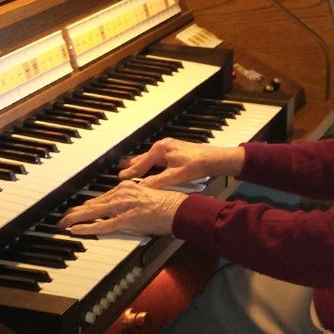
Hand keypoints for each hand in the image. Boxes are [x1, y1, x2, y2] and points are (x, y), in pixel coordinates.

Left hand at [58, 181, 186, 236]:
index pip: (102, 197)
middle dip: (75, 211)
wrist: (178, 209)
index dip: (87, 205)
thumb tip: (127, 210)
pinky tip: (75, 230)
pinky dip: (86, 228)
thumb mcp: (147, 196)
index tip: (77, 209)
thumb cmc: (168, 204)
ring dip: (74, 219)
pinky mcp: (125, 220)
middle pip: (93, 203)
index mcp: (127, 187)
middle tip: (62, 217)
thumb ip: (133, 201)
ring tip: (62, 223)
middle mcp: (121, 194)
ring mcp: (122, 207)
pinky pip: (101, 225)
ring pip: (92, 212)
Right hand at [117, 137, 244, 188]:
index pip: (141, 163)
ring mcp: (169, 147)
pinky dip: (150, 162)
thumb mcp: (175, 176)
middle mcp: (163, 146)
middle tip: (119, 169)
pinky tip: (149, 166)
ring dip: (140, 162)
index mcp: (160, 150)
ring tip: (129, 166)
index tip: (120, 178)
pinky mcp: (175, 150)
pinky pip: (157, 157)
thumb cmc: (197, 164)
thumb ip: (157, 181)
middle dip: (131, 164)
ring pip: (150, 156)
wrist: (214, 158)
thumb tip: (143, 188)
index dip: (130, 172)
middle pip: (142, 157)